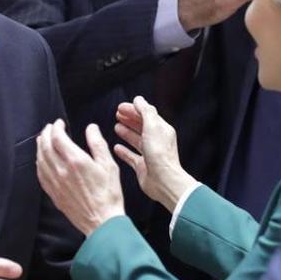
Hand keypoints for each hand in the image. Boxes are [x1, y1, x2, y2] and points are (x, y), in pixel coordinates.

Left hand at [35, 120, 124, 236]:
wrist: (101, 220)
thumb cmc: (108, 194)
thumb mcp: (109, 165)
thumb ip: (97, 144)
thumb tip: (91, 128)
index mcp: (75, 161)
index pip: (58, 137)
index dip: (56, 127)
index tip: (59, 123)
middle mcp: (61, 170)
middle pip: (45, 146)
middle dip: (46, 133)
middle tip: (49, 128)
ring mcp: (55, 183)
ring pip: (40, 159)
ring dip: (40, 146)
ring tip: (43, 139)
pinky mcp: (53, 193)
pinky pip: (40, 174)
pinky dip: (39, 163)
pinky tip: (42, 160)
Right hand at [114, 96, 198, 211]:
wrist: (163, 180)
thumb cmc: (160, 155)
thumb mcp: (152, 126)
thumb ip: (145, 111)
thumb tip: (139, 99)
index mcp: (161, 130)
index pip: (146, 115)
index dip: (133, 109)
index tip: (120, 107)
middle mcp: (156, 141)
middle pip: (141, 126)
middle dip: (129, 119)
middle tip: (117, 114)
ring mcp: (149, 154)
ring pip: (136, 140)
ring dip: (126, 132)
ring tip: (117, 127)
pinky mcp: (142, 166)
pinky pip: (131, 156)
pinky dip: (124, 151)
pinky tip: (117, 147)